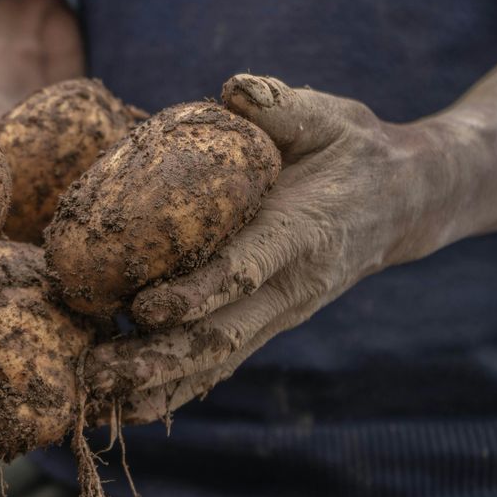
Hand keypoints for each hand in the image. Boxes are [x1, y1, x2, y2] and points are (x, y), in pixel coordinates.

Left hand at [85, 73, 450, 424]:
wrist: (403, 202)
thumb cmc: (352, 151)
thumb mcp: (327, 116)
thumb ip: (283, 107)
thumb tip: (233, 90)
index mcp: (300, 232)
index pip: (243, 271)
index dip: (196, 293)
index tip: (143, 308)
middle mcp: (290, 287)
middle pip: (220, 336)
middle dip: (155, 358)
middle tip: (93, 370)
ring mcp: (280, 314)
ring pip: (215, 362)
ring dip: (155, 386)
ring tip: (94, 400)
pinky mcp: (267, 324)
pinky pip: (220, 364)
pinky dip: (175, 389)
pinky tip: (128, 406)